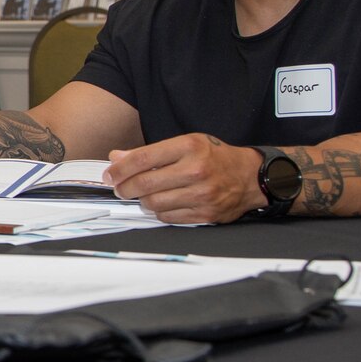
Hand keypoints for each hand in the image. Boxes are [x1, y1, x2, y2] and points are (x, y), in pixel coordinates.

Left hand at [104, 134, 261, 224]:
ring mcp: (202, 194)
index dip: (119, 169)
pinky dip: (159, 212)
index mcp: (189, 147)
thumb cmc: (215, 158)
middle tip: (121, 189)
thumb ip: (150, 152)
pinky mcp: (206, 213)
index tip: (109, 175)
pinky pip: (168, 217)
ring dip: (142, 202)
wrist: (251, 177)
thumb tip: (117, 158)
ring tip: (144, 196)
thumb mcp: (185, 144)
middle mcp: (195, 170)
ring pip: (154, 203)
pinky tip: (161, 204)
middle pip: (145, 184)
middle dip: (125, 188)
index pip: (142, 159)